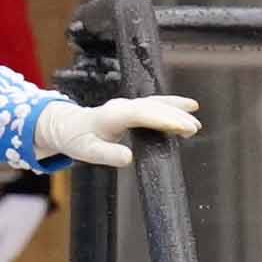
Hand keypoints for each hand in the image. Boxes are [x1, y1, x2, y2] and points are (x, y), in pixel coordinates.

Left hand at [36, 93, 199, 169]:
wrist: (66, 126)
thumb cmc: (76, 139)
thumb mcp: (86, 151)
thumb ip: (107, 155)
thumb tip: (128, 158)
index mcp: (112, 116)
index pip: (142, 114)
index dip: (163, 119)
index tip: (182, 128)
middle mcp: (122, 106)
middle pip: (153, 108)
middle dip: (175, 116)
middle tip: (193, 129)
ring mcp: (128, 105)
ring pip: (156, 103)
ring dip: (177, 110)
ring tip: (194, 123)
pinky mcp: (133, 107)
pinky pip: (156, 103)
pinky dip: (173, 105)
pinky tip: (190, 107)